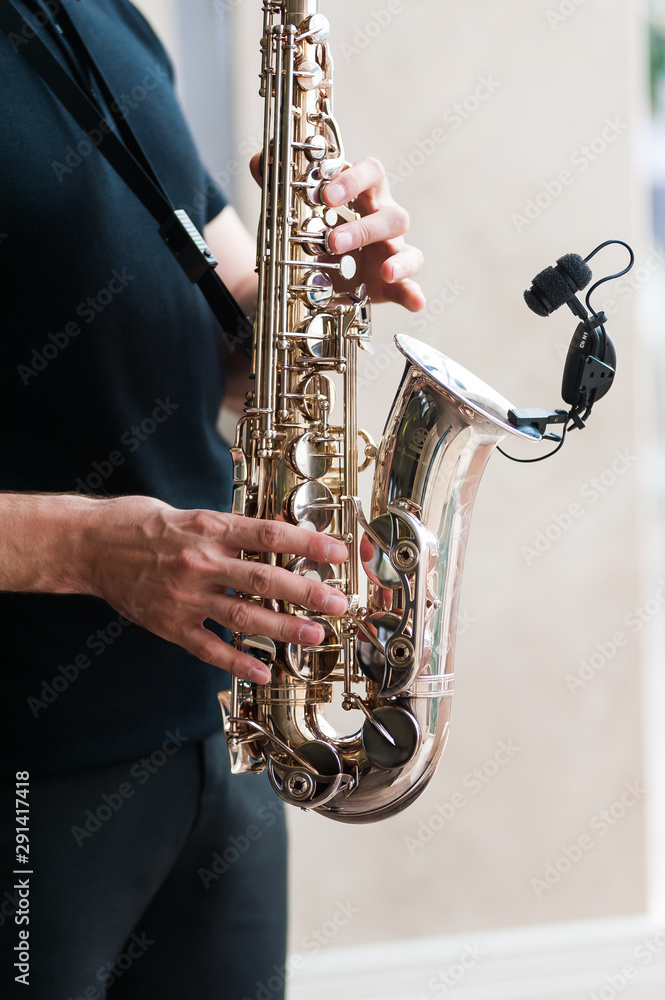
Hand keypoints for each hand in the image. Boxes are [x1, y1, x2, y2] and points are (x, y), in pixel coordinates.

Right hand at [80, 496, 348, 684]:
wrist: (87, 544)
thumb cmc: (136, 522)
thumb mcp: (187, 512)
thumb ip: (227, 528)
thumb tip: (271, 538)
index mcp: (208, 527)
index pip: (268, 534)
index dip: (307, 542)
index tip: (337, 551)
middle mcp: (200, 562)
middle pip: (264, 578)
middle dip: (307, 591)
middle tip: (338, 602)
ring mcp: (185, 596)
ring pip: (243, 615)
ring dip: (283, 628)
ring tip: (314, 637)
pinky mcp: (169, 623)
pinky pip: (208, 647)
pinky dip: (236, 661)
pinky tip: (262, 671)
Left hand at [249, 154, 424, 311]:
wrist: (313, 273)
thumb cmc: (314, 230)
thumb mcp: (295, 211)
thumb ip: (277, 186)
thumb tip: (258, 160)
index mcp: (362, 194)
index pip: (371, 173)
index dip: (353, 181)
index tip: (326, 195)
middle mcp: (381, 218)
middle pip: (390, 214)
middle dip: (362, 229)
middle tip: (332, 242)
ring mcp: (390, 251)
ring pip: (405, 247)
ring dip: (396, 259)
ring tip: (384, 272)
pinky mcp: (391, 282)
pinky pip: (409, 286)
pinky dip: (413, 293)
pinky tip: (416, 302)